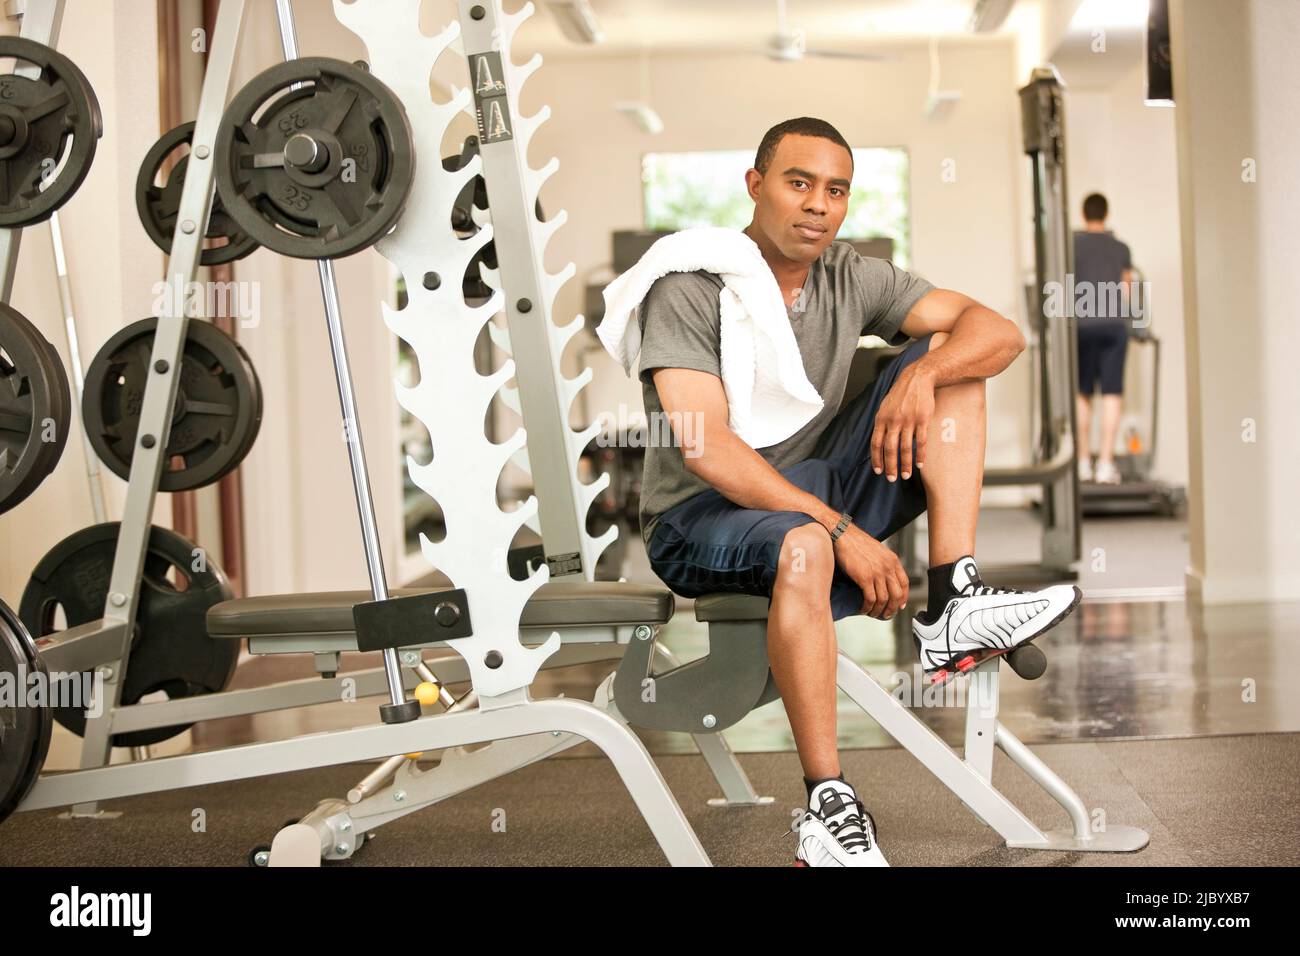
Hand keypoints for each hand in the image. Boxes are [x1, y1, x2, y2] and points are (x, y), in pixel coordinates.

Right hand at [832, 525, 908, 618]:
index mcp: (892, 560)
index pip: (904, 583)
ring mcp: (877, 572)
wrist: (842, 534)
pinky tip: (864, 609)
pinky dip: (868, 607)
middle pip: (897, 595)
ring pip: (884, 599)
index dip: (904, 597)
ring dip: (879, 610)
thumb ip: (883, 563)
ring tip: (873, 614)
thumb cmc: (855, 542)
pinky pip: (870, 599)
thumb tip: (883, 578)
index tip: (900, 605)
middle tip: (887, 615)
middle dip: (892, 608)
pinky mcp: (864, 577)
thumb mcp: (877, 550)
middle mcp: (887, 567)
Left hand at [871, 364, 934, 481]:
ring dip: (905, 464)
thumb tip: (878, 442)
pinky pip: (920, 441)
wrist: (917, 378)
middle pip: (889, 448)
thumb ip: (882, 423)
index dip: (876, 459)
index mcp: (881, 418)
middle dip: (890, 466)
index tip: (878, 471)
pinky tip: (920, 464)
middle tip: (892, 479)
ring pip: (905, 448)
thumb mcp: (885, 407)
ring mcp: (908, 420)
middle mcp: (893, 421)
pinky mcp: (922, 419)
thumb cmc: (900, 394)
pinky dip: (920, 455)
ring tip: (906, 475)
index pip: (875, 443)